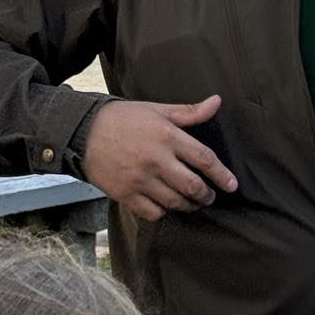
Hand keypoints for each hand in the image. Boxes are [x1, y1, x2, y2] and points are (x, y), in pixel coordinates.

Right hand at [81, 95, 236, 222]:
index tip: (232, 185)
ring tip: (193, 203)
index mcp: (167, 136)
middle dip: (207, 195)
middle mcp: (156, 160)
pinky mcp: (125, 194)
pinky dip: (163, 212)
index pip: (204, 159)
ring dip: (188, 205)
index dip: (222, 174)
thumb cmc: (123, 118)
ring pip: (175, 202)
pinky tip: (166, 206)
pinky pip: (152, 212)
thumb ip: (189, 112)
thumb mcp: (157, 109)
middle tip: (210, 197)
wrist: (82, 131)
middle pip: (193, 186)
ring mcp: (140, 179)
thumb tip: (217, 102)